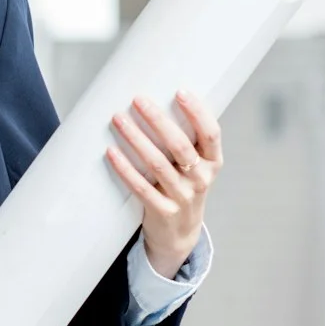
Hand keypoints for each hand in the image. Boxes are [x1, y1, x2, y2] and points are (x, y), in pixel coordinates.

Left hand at [107, 90, 222, 276]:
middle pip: (180, 145)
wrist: (179, 233)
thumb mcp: (195, 167)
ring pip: (157, 164)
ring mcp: (183, 197)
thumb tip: (158, 104)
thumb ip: (187, 143)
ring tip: (118, 119)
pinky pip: (141, 187)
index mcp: (213, 163)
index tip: (180, 92)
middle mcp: (202, 179)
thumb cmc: (184, 188)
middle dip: (158, 120)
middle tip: (137, 100)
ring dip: (136, 139)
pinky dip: (125, 168)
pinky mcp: (163, 211)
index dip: (198, 112)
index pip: (211, 134)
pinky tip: (111, 152)